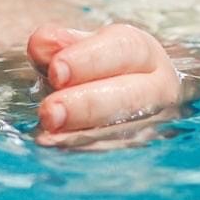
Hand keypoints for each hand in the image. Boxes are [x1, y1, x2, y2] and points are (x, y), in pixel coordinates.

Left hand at [25, 22, 192, 145]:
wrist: (122, 100)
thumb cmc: (94, 70)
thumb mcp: (79, 50)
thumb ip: (59, 44)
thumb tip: (41, 43)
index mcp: (143, 52)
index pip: (124, 49)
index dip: (89, 60)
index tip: (56, 70)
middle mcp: (158, 88)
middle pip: (130, 95)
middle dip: (87, 104)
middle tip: (50, 112)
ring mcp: (155, 125)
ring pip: (127, 132)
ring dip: (84, 135)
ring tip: (49, 134)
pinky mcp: (144, 152)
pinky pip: (118, 155)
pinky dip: (87, 153)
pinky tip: (60, 149)